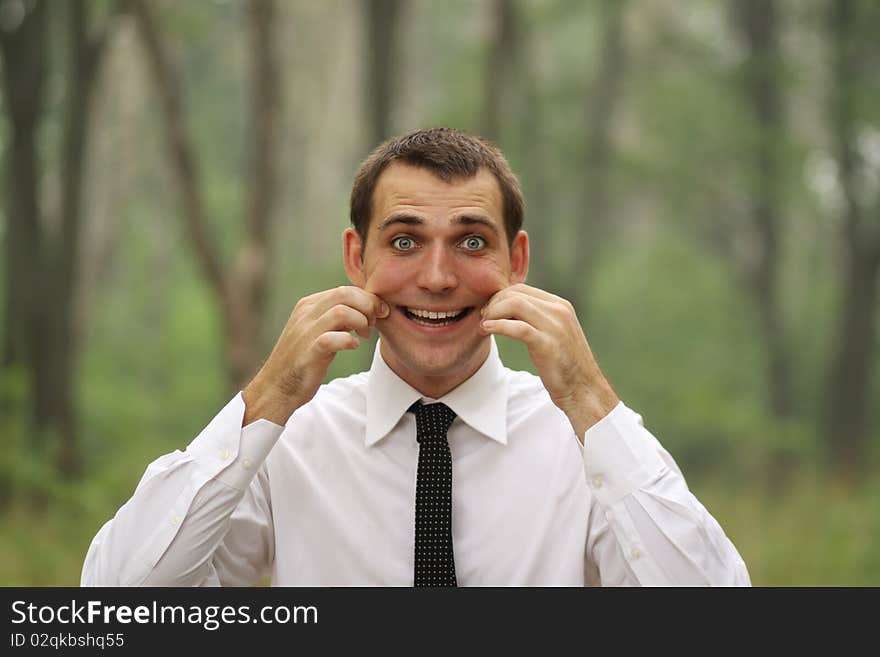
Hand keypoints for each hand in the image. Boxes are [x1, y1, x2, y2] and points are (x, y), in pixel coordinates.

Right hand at [243, 286, 388, 425]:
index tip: (378, 314)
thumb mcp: (319, 330)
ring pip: (342, 312)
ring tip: (364, 335)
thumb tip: (365, 306)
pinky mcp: (309, 352)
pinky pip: (333, 338)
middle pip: (345, 293)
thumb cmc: (304, 359)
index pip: (345, 289)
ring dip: (361, 322)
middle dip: (367, 306)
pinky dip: (349, 341)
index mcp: (309, 305)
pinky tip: (353, 346)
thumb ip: (336, 317)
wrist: (276, 387)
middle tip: (373, 323)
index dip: (367, 299)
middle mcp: (306, 314)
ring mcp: (305, 332)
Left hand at [480, 284, 618, 440]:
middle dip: (493, 303)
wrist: (583, 389)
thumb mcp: (553, 334)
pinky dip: (498, 326)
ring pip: (515, 304)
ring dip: (493, 312)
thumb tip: (508, 310)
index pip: (522, 289)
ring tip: (484, 325)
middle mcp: (559, 311)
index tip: (489, 311)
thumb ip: (537, 319)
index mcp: (560, 306)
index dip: (499, 297)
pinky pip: (517, 327)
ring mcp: (555, 327)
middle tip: (483, 318)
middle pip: (516, 293)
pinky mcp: (548, 344)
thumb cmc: (565, 365)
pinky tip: (487, 330)